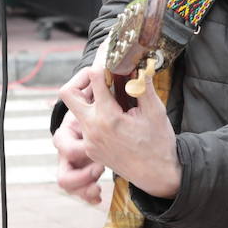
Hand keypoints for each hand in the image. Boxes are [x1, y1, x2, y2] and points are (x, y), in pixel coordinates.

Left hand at [58, 56, 181, 200]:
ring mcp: (89, 140)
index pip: (95, 77)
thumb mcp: (155, 111)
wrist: (158, 175)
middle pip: (68, 93)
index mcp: (108, 117)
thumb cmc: (159, 143)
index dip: (103, 59)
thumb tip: (140, 62)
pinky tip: (114, 111)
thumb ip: (143, 85)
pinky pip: (84, 124)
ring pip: (76, 109)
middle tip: (101, 75)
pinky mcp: (90, 148)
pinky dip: (95, 112)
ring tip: (110, 92)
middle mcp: (92, 129)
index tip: (111, 52)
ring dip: (89, 96)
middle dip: (81, 78)